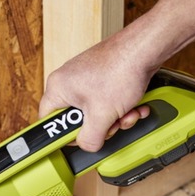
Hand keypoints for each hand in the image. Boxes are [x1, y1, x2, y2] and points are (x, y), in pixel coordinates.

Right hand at [38, 35, 157, 151]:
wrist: (145, 49)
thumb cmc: (120, 70)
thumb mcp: (102, 116)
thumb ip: (90, 138)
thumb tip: (87, 146)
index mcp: (58, 88)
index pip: (49, 122)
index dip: (65, 135)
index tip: (80, 139)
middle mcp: (68, 82)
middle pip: (77, 120)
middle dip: (101, 127)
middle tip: (112, 124)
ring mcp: (86, 79)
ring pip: (96, 113)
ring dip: (116, 118)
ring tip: (128, 112)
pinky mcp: (103, 78)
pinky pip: (107, 102)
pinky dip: (122, 108)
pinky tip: (135, 106)